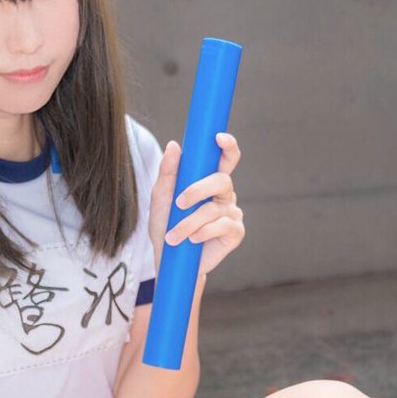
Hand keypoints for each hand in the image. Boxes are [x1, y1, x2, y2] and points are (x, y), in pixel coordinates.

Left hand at [148, 133, 243, 278]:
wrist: (170, 259)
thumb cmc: (165, 225)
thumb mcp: (160, 198)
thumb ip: (167, 172)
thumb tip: (174, 145)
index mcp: (209, 181)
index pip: (225, 159)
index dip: (228, 146)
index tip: (219, 138)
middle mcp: (224, 195)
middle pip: (222, 180)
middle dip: (199, 189)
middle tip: (179, 202)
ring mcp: (232, 213)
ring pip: (215, 208)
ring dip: (190, 222)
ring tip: (174, 235)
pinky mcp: (236, 232)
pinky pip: (223, 225)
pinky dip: (203, 232)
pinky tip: (192, 240)